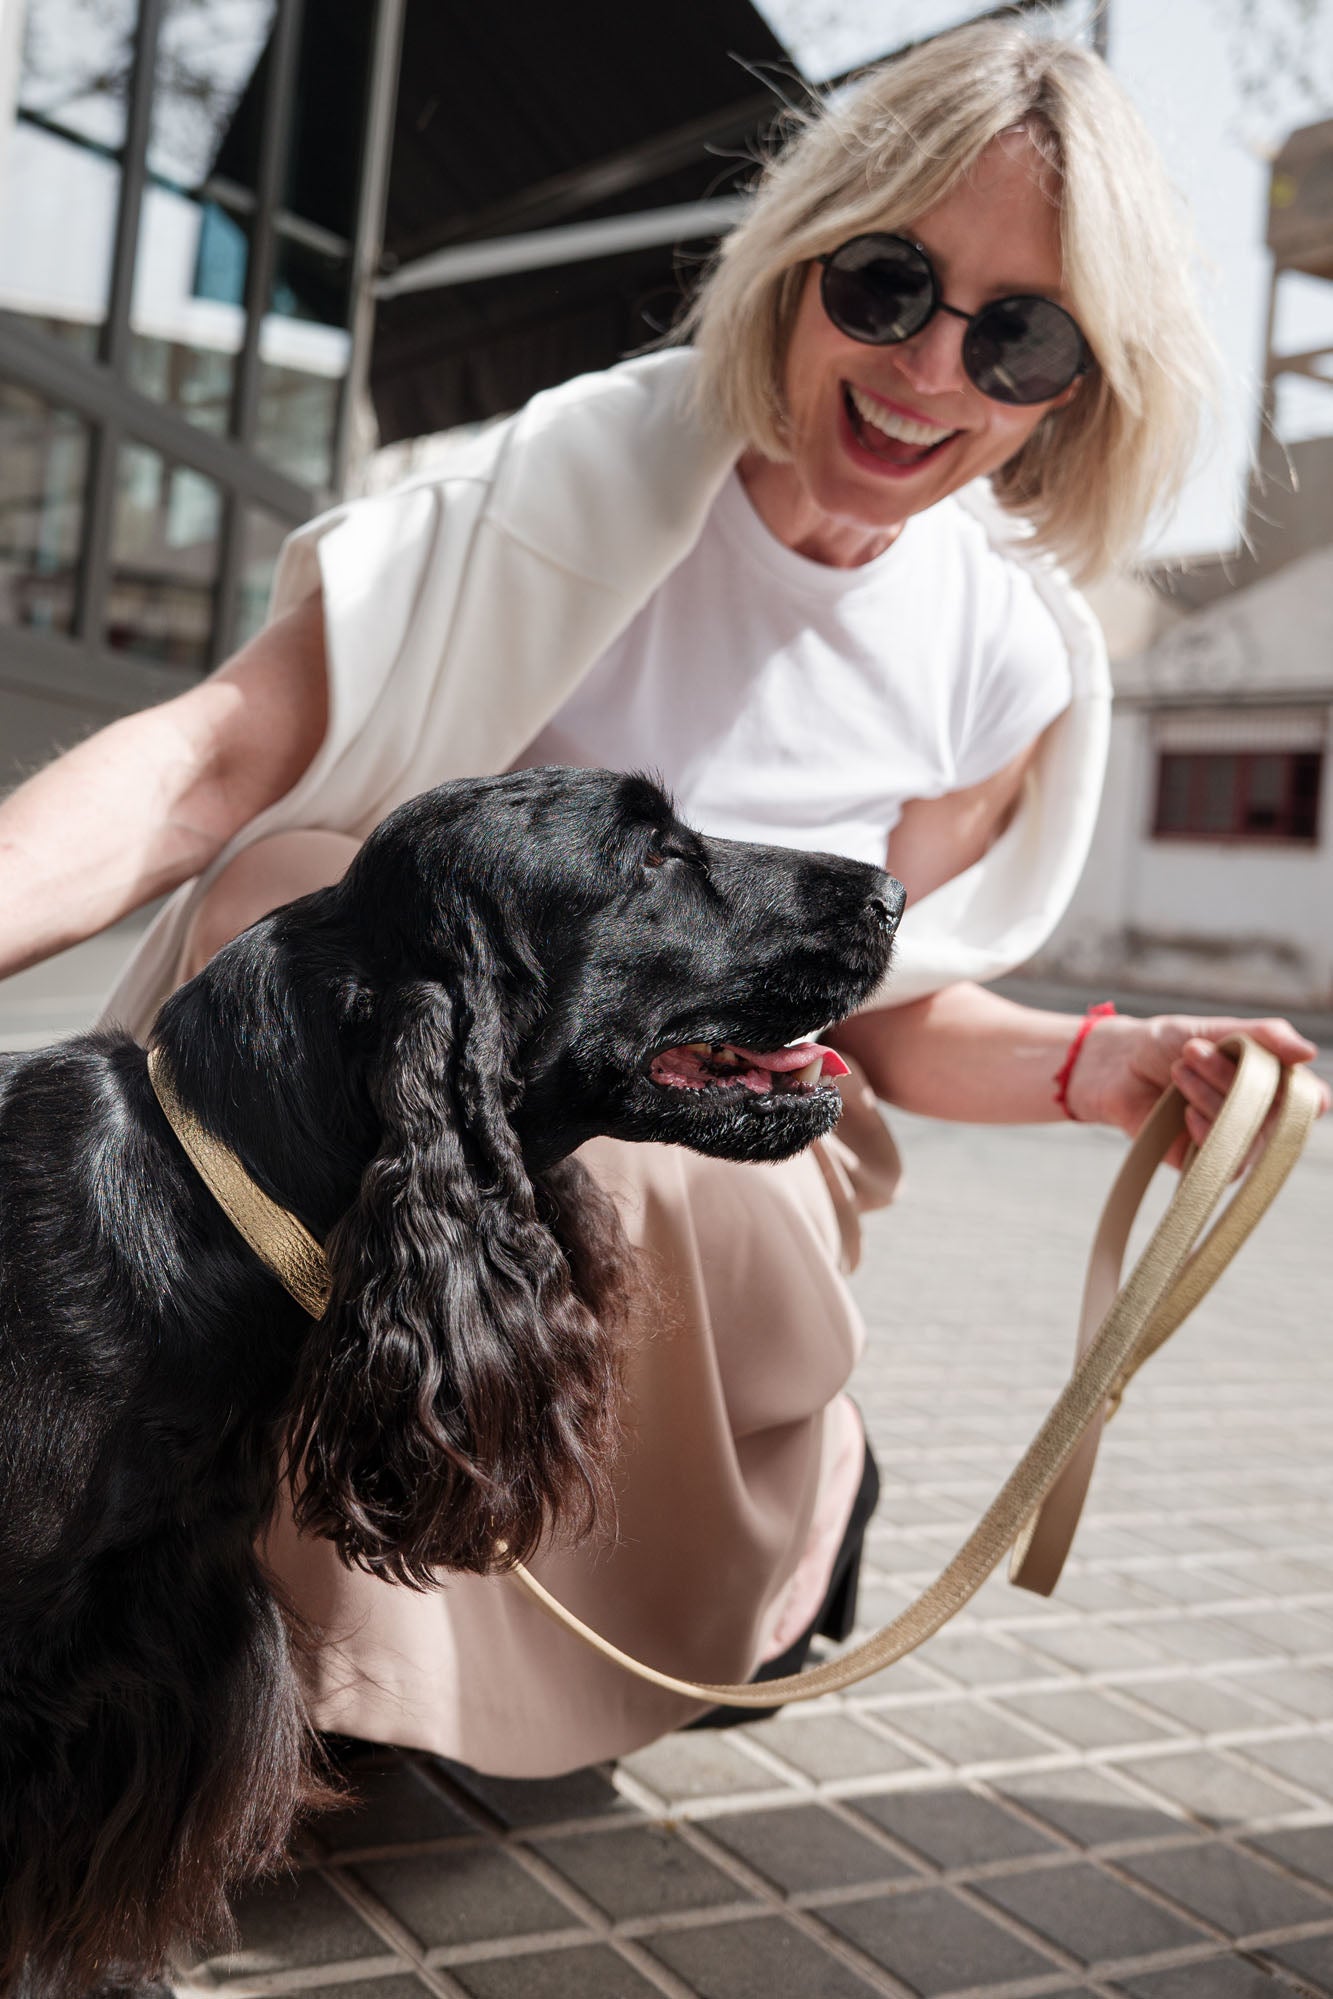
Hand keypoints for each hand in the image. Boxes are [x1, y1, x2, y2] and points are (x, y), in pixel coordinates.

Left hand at [1066, 1011, 1329, 1166]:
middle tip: (1193, 1051)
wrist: (1117, 1067)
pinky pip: (1224, 1163)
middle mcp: (1259, 1116)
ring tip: (1178, 1071)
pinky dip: (1205, 1132)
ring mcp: (1233, 1142)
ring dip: (1211, 1098)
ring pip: (1247, 1136)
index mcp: (1272, 1081)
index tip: (1281, 1071)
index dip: (1304, 1094)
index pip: (1309, 1099)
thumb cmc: (1169, 1044)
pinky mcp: (1206, 1164)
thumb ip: (1263, 1036)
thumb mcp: (1216, 1028)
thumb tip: (1309, 1052)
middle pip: (1274, 1113)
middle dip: (1231, 1078)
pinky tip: (1184, 1112)